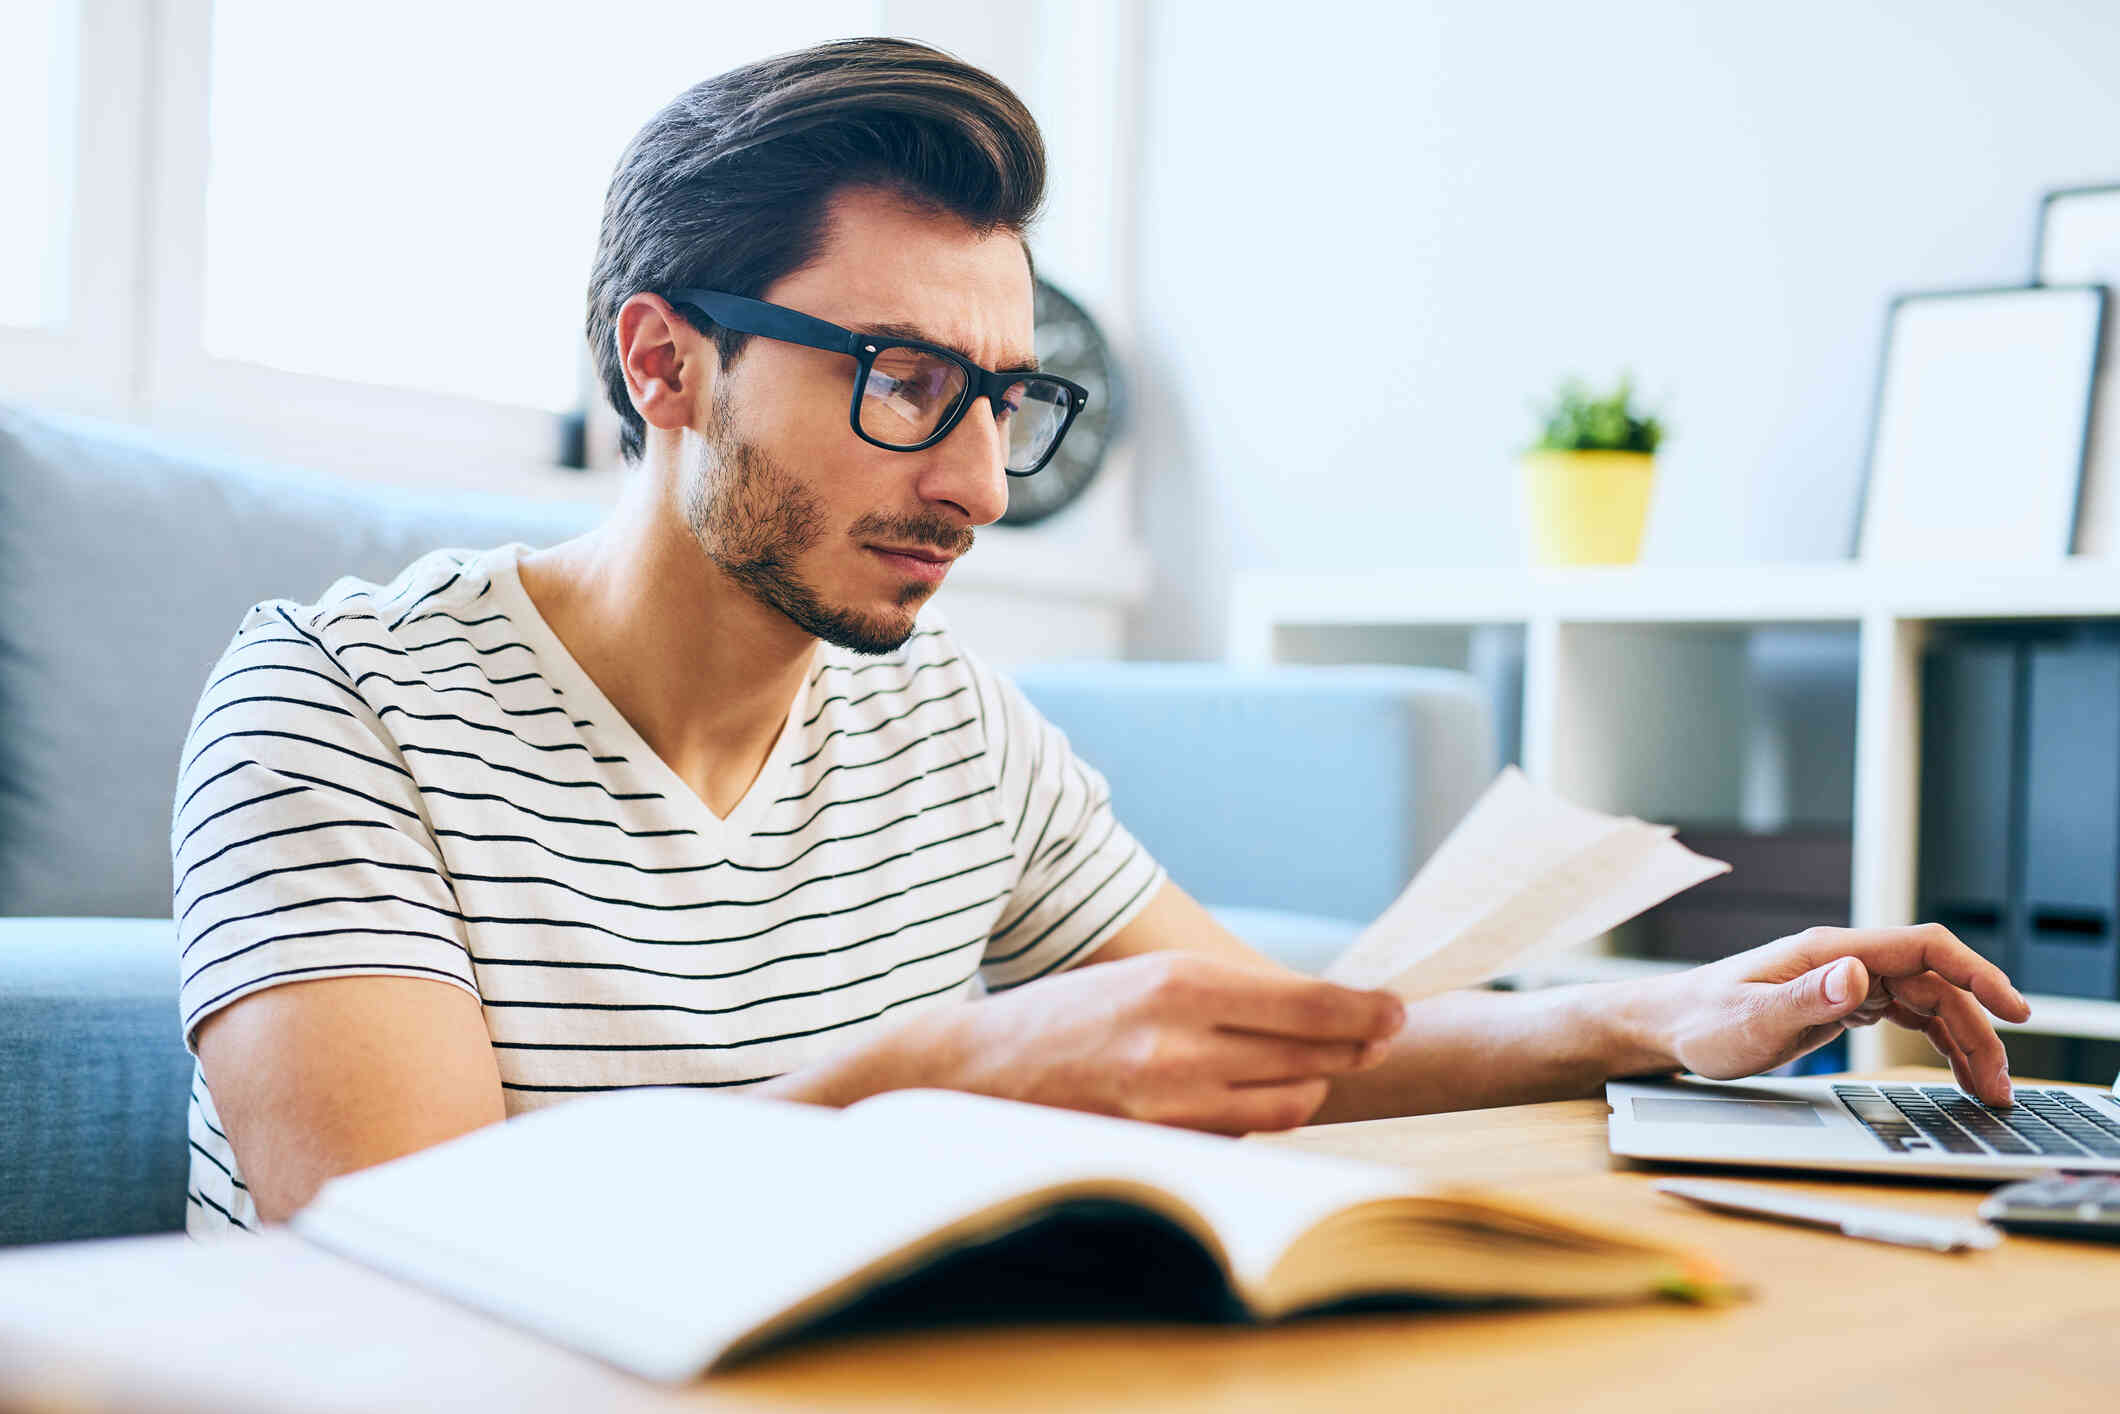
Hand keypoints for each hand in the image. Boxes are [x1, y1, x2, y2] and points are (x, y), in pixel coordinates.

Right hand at [931, 952, 1406, 1134]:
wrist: (973, 1073)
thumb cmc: (1066, 1018)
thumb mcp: (1147, 981)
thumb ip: (1228, 997)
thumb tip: (1323, 1011)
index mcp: (1179, 985)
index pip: (1308, 1005)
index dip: (1365, 1013)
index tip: (1396, 1013)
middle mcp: (1181, 1046)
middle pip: (1310, 1056)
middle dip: (1350, 1048)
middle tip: (1377, 1039)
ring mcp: (1171, 1108)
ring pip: (1287, 1103)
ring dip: (1302, 1084)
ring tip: (1292, 1064)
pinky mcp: (1162, 1149)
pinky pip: (1243, 1133)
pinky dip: (1254, 1114)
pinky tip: (1235, 1093)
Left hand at [1636, 924, 2031, 1105]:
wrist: (1668, 1026)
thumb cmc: (1701, 1022)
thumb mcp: (1752, 1019)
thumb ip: (1807, 999)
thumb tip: (1858, 975)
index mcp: (1829, 953)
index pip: (1923, 949)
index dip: (1977, 973)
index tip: (2014, 1009)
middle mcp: (1843, 961)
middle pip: (1935, 984)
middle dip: (1977, 1031)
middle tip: (1999, 1087)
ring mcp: (1843, 981)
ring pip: (1926, 1003)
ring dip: (1963, 1042)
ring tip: (1986, 1090)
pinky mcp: (1839, 1003)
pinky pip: (1905, 1017)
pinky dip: (1937, 1043)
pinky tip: (1953, 1071)